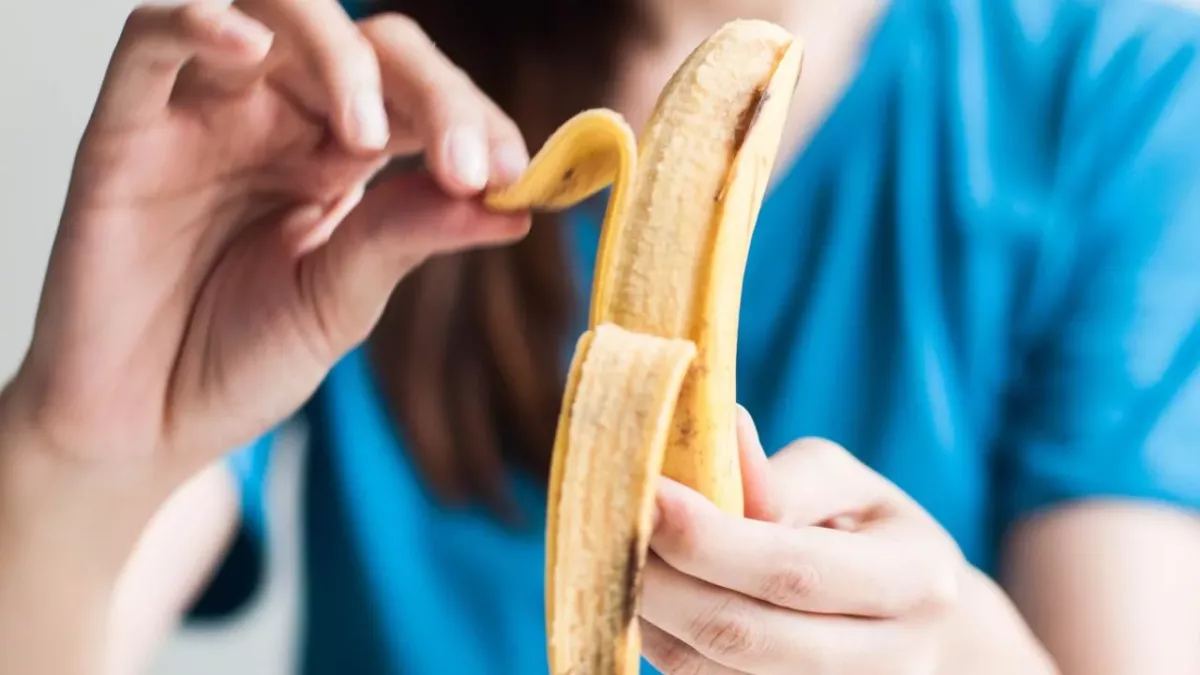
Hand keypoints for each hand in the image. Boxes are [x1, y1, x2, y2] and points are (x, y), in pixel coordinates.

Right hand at [2, 1, 528, 490]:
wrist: (138, 427)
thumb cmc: (235, 363)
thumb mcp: (340, 303)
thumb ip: (408, 236)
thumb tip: (515, 208)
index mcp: (341, 160)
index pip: (420, 97)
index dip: (475, 120)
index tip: (516, 176)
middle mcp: (280, 121)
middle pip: (368, 47)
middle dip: (433, 95)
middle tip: (467, 168)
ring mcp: (207, 114)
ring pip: (276, 16)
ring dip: (337, 53)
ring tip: (369, 134)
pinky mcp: (129, 126)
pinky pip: (155, 37)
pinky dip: (203, 25)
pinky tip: (250, 50)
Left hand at [639, 410, 963, 673]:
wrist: (926, 631)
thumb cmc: (875, 536)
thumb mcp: (851, 485)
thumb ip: (784, 476)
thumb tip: (723, 436)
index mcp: (913, 580)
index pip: (793, 570)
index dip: (708, 539)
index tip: (646, 493)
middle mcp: (888, 658)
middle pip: (744, 634)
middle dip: (660, 581)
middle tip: (606, 528)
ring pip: (715, 674)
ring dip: (649, 617)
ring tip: (610, 560)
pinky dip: (663, 645)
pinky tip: (640, 601)